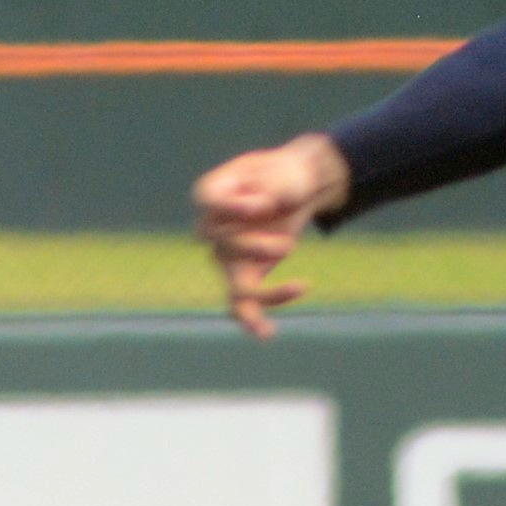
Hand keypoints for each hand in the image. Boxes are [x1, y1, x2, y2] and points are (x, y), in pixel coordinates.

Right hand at [192, 134, 351, 339]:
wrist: (299, 188)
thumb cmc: (285, 176)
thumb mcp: (283, 172)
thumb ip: (270, 186)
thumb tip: (257, 211)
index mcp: (212, 191)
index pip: (207, 201)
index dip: (233, 207)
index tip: (263, 206)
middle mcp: (212, 226)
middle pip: (222, 244)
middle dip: (256, 247)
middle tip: (290, 245)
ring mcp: (226, 254)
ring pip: (233, 282)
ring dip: (264, 291)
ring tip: (298, 289)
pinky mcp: (245, 273)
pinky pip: (242, 301)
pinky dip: (254, 318)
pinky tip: (266, 332)